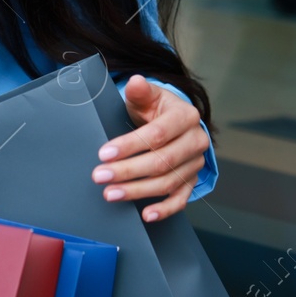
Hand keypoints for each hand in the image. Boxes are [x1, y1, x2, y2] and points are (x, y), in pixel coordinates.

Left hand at [91, 75, 208, 221]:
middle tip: (100, 176)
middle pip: (162, 161)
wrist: (172, 122)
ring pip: (168, 182)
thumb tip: (135, 82)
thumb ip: (140, 91)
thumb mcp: (147, 96)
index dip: (130, 145)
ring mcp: (195, 163)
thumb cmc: (155, 108)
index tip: (104, 154)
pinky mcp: (191, 180)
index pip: (157, 134)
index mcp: (186, 116)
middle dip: (128, 171)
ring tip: (111, 194)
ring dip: (138, 191)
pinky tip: (145, 215)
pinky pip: (181, 199)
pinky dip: (164, 209)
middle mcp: (196, 140)